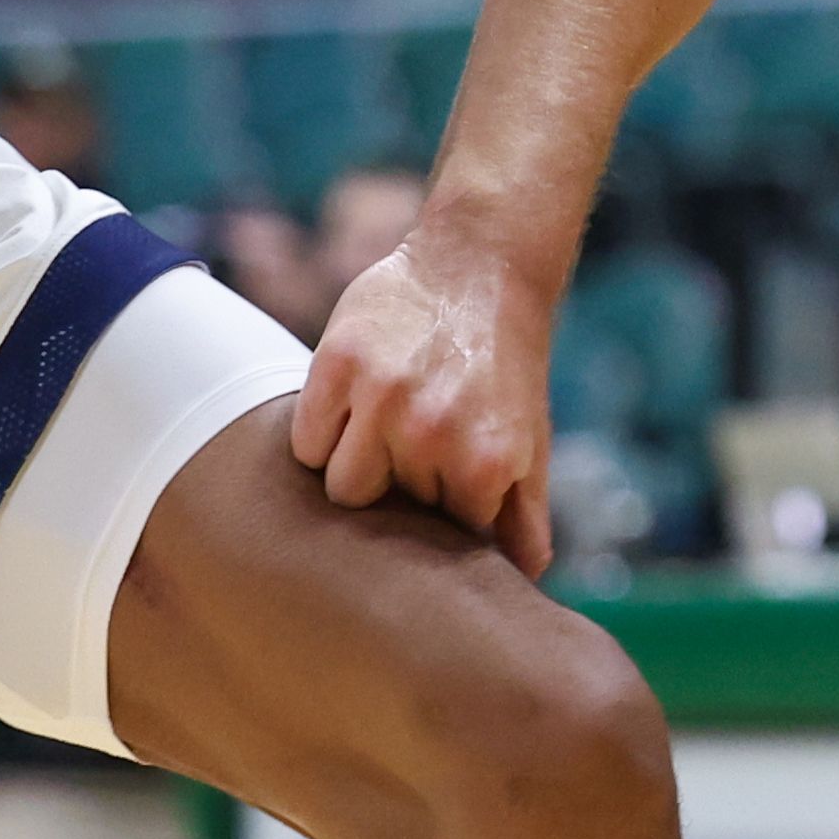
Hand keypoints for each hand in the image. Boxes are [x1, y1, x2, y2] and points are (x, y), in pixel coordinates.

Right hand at [290, 233, 562, 574]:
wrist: (482, 263)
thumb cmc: (508, 360)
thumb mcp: (531, 437)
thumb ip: (525, 513)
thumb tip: (528, 575)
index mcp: (484, 460)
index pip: (442, 534)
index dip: (442, 511)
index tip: (447, 481)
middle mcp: (430, 432)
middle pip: (385, 512)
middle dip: (400, 487)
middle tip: (416, 444)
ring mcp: (380, 397)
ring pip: (341, 487)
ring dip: (357, 465)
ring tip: (382, 429)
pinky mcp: (336, 362)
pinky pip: (307, 443)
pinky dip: (323, 433)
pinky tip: (351, 407)